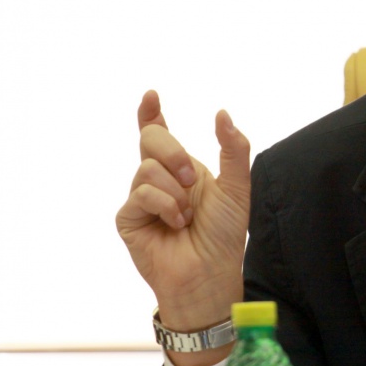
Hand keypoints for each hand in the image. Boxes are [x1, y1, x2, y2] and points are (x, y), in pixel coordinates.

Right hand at [116, 90, 249, 364]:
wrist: (211, 271)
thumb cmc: (224, 234)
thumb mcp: (237, 187)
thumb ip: (234, 149)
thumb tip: (221, 113)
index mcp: (181, 169)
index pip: (158, 133)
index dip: (150, 112)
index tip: (151, 94)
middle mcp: (158, 179)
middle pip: (151, 139)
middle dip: (173, 152)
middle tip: (193, 180)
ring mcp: (141, 198)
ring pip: (147, 168)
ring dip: (176, 191)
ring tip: (187, 216)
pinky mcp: (128, 218)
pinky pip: (141, 194)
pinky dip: (165, 206)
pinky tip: (175, 224)